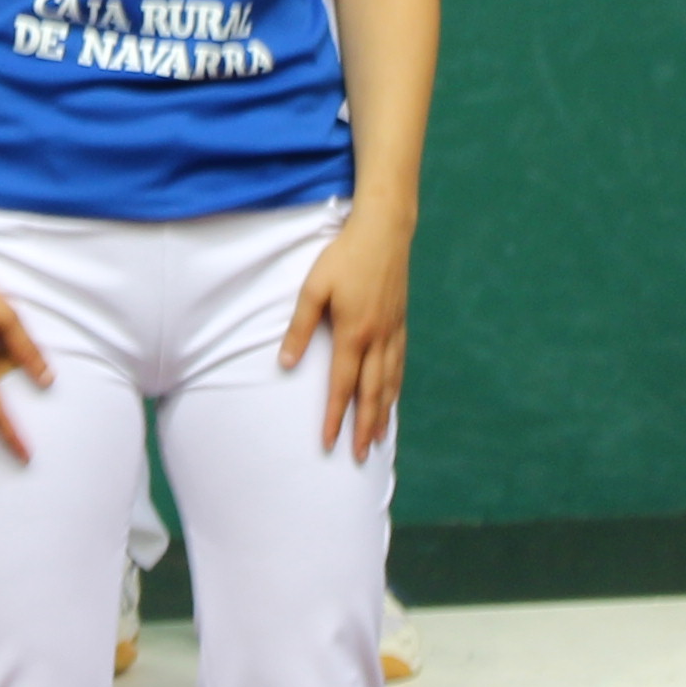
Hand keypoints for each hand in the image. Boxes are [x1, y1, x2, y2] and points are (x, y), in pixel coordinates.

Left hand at [279, 205, 411, 457]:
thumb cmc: (343, 256)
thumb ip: (299, 327)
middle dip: (364, 427)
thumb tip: (285, 364)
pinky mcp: (400, 322)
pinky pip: (399, 364)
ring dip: (383, 413)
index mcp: (353, 332)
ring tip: (378, 439)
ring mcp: (393, 331)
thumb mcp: (313, 288)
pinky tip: (392, 397)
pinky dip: (395, 387)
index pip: (341, 385)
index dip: (335, 416)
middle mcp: (377, 338)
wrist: (385, 230)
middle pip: (371, 393)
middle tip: (359, 456)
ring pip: (389, 382)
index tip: (329, 442)